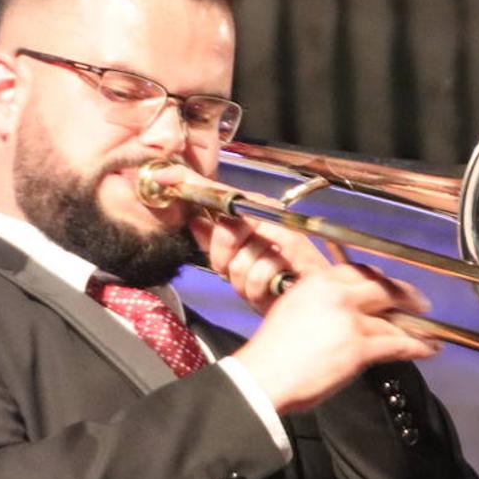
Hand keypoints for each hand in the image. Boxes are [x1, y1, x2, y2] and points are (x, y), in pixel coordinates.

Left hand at [149, 163, 329, 314]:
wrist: (314, 301)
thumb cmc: (276, 282)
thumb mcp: (236, 262)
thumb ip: (214, 241)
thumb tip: (194, 221)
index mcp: (254, 211)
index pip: (219, 193)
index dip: (190, 182)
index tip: (163, 176)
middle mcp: (269, 214)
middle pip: (226, 228)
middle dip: (223, 258)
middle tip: (233, 271)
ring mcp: (284, 231)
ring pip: (239, 260)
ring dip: (243, 282)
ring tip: (257, 285)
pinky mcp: (296, 251)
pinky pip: (258, 274)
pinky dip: (258, 291)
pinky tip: (270, 290)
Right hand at [233, 264, 440, 413]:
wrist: (263, 376)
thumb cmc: (271, 351)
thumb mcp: (291, 309)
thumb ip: (319, 303)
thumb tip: (341, 311)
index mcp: (318, 282)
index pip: (359, 272)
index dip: (380, 280)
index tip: (389, 286)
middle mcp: (337, 295)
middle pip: (383, 289)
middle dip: (405, 295)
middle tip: (419, 303)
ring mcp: (350, 321)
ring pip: (392, 319)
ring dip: (415, 325)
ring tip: (428, 330)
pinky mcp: (359, 348)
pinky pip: (396, 344)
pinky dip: (416, 346)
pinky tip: (426, 348)